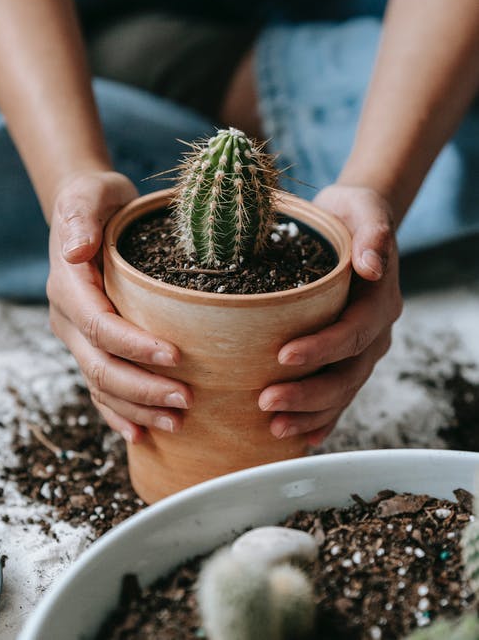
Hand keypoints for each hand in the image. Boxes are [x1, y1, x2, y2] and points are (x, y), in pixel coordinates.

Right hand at [47, 170, 192, 442]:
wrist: (89, 215)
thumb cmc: (97, 201)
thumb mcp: (89, 194)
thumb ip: (81, 218)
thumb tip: (74, 251)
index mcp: (70, 287)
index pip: (101, 326)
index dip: (135, 346)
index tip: (175, 355)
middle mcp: (69, 318)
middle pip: (101, 366)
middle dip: (142, 388)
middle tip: (185, 399)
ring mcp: (78, 337)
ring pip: (101, 385)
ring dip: (137, 408)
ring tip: (177, 421)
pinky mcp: (92, 346)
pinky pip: (101, 388)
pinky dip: (119, 413)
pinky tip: (142, 433)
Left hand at [258, 184, 402, 445]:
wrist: (353, 223)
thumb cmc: (350, 215)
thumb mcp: (363, 208)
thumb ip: (373, 232)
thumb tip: (372, 265)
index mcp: (379, 300)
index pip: (352, 332)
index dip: (321, 348)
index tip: (282, 356)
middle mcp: (375, 331)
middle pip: (347, 374)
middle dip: (308, 393)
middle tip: (266, 402)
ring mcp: (363, 349)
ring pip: (342, 392)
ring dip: (310, 414)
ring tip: (274, 427)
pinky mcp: (346, 357)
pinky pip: (338, 395)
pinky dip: (321, 419)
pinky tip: (299, 437)